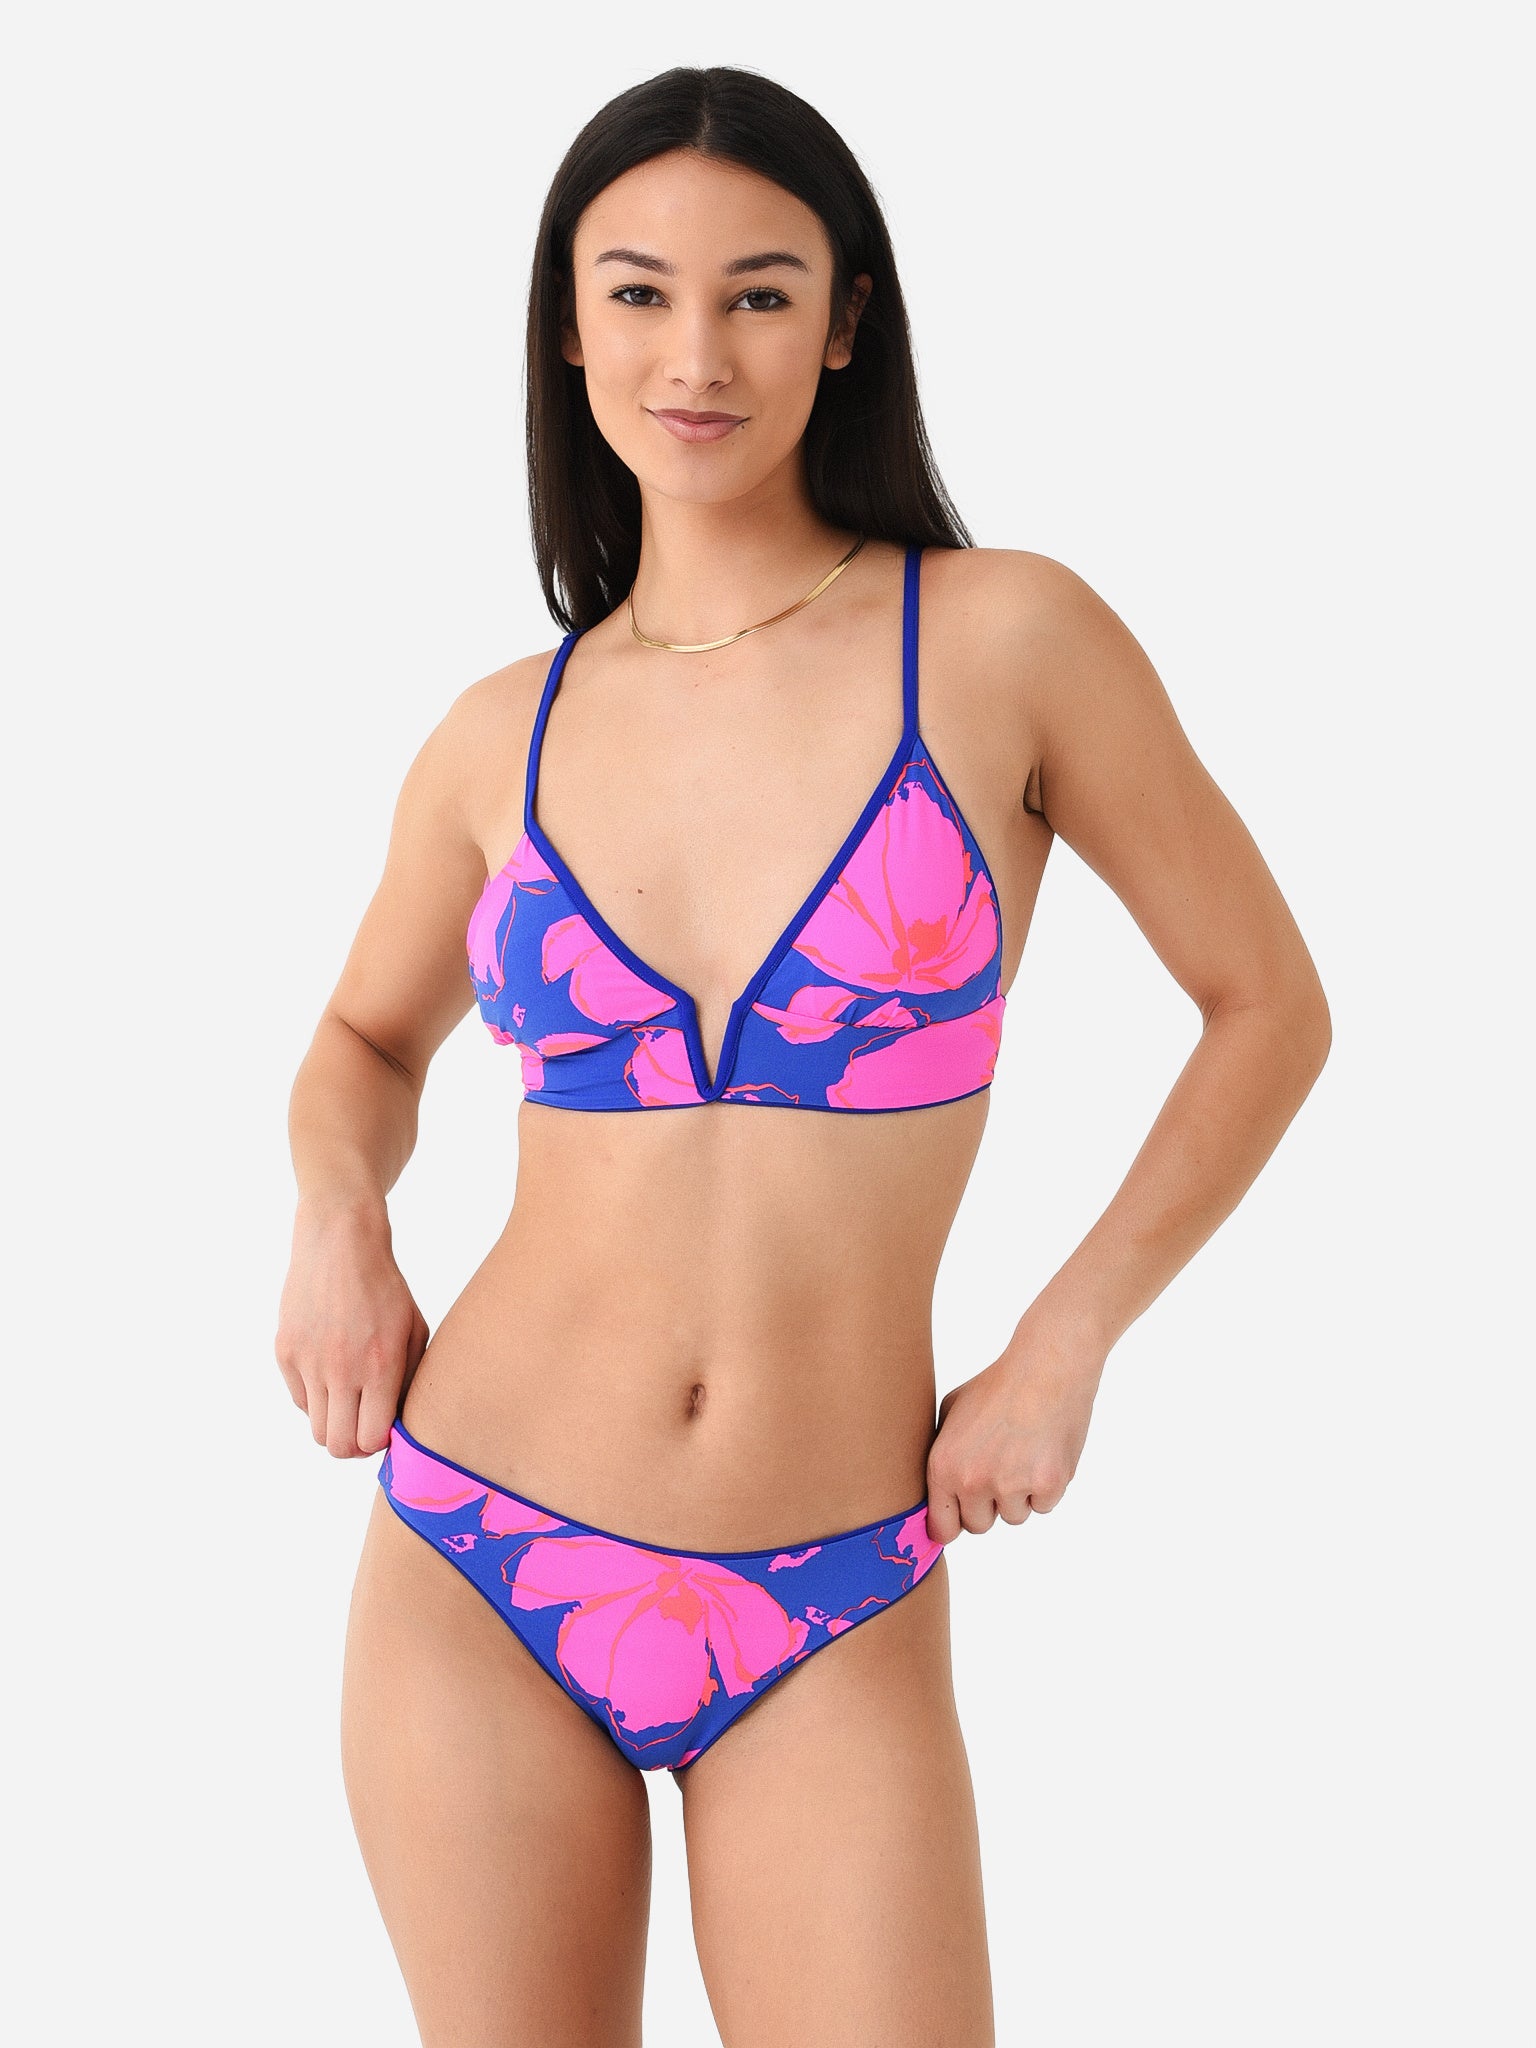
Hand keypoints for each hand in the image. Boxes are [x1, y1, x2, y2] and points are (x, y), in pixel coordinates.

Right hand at [274, 1196, 429, 1458]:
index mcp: (380, 1366)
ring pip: (316, 1428)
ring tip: (349, 1402)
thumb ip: (410, 1380)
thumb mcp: (414, 1330)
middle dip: (355, 1445)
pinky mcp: (284, 1351)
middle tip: (364, 1426)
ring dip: (334, 1424)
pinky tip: (330, 1373)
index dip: (380, 1443)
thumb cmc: (385, 1288)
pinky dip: (315, 1399)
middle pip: (339, 1445)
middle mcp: (341, 1370)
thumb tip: (400, 1425)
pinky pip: (300, 1400)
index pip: (372, 1439)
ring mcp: (308, 1362)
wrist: (340, 1243)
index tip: (386, 1429)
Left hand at [925, 1314, 1106, 1543]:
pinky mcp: (1048, 1485)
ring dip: (1019, 1495)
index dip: (951, 1524)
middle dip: (988, 1505)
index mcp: (944, 1466)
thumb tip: (936, 1493)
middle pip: (979, 1525)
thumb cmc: (997, 1386)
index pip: (941, 1528)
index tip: (959, 1518)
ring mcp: (1012, 1485)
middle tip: (999, 1469)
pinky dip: (1047, 1487)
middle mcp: (974, 1481)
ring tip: (1023, 1452)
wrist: (1046, 1367)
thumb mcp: (951, 1412)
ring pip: (1014, 1516)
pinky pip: (1044, 1505)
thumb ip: (942, 1455)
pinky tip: (1044, 1451)